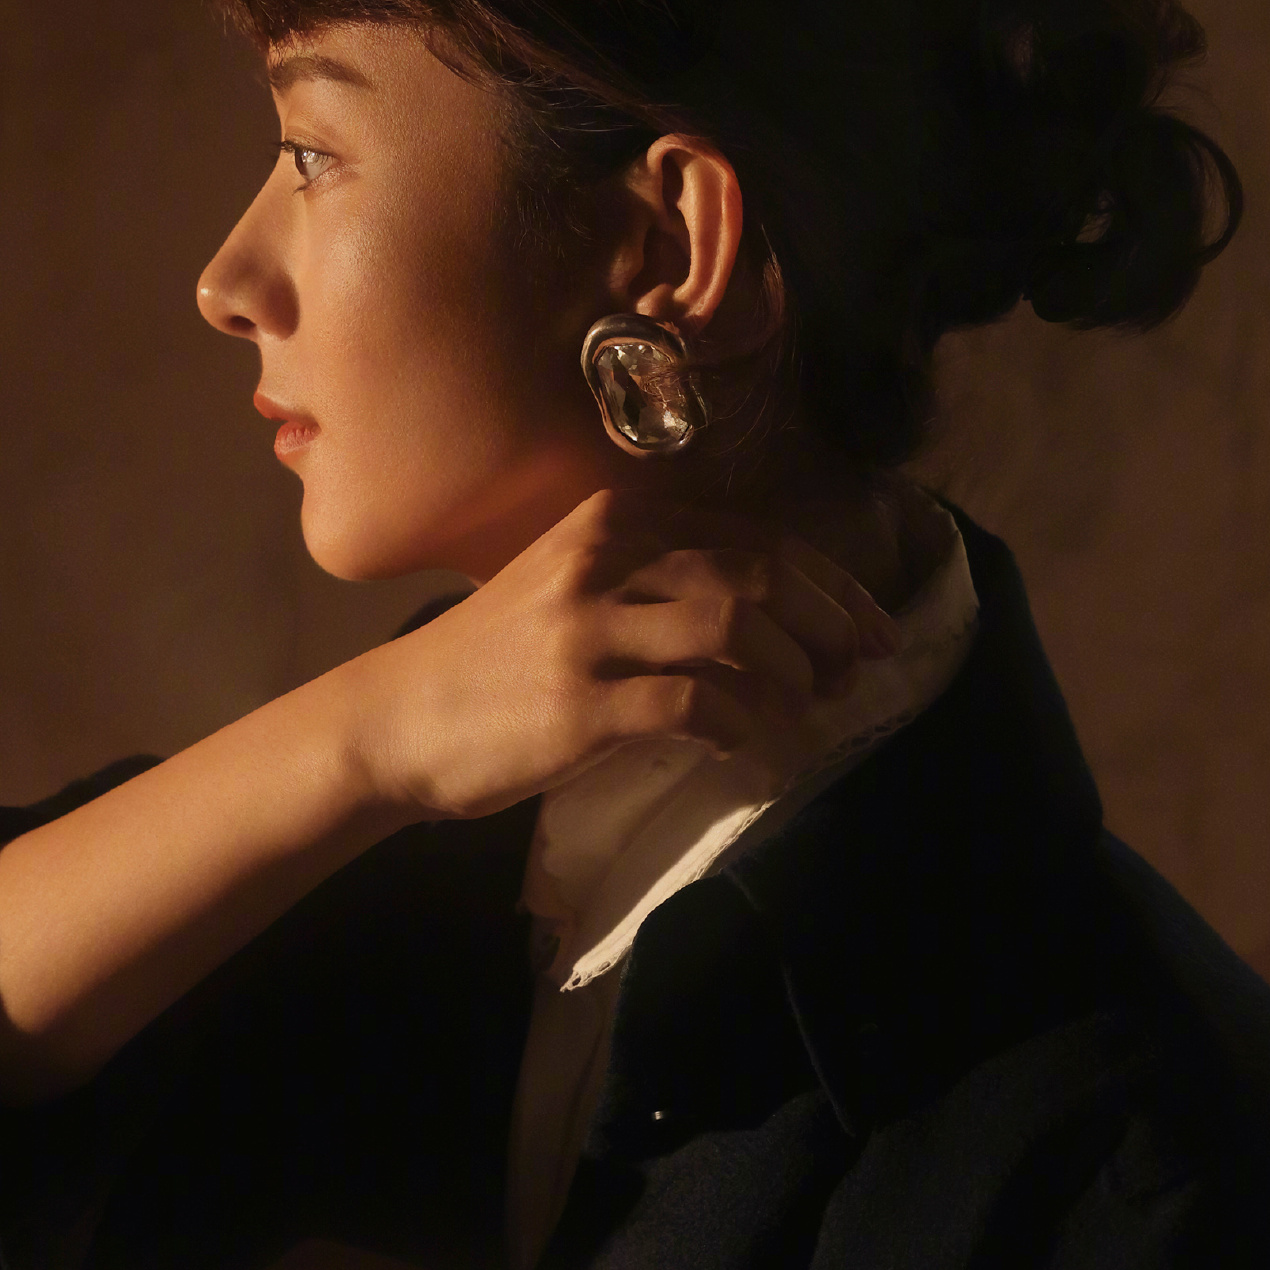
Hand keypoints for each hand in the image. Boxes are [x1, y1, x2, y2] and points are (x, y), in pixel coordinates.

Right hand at [342, 488, 900, 820]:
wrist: (398, 720)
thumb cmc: (494, 663)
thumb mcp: (570, 587)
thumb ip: (653, 579)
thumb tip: (772, 612)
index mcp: (611, 522)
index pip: (754, 536)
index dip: (830, 583)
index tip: (871, 625)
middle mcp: (604, 558)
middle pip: (760, 573)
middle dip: (830, 624)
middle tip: (861, 670)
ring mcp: (590, 629)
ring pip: (737, 627)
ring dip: (794, 675)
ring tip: (811, 709)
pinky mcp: (582, 704)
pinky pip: (697, 706)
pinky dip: (743, 728)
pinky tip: (749, 748)